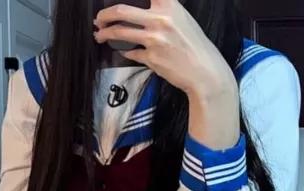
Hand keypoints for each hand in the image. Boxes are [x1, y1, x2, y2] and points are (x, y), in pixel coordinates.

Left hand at [94, 0, 239, 148]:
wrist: (204, 71)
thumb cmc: (193, 44)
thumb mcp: (181, 18)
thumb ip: (162, 11)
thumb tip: (139, 11)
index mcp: (169, 4)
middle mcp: (160, 19)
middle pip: (121, 10)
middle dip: (105, 14)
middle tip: (99, 19)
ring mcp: (154, 39)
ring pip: (120, 32)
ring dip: (105, 34)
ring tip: (100, 35)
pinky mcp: (151, 58)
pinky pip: (129, 52)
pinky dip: (123, 50)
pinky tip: (120, 50)